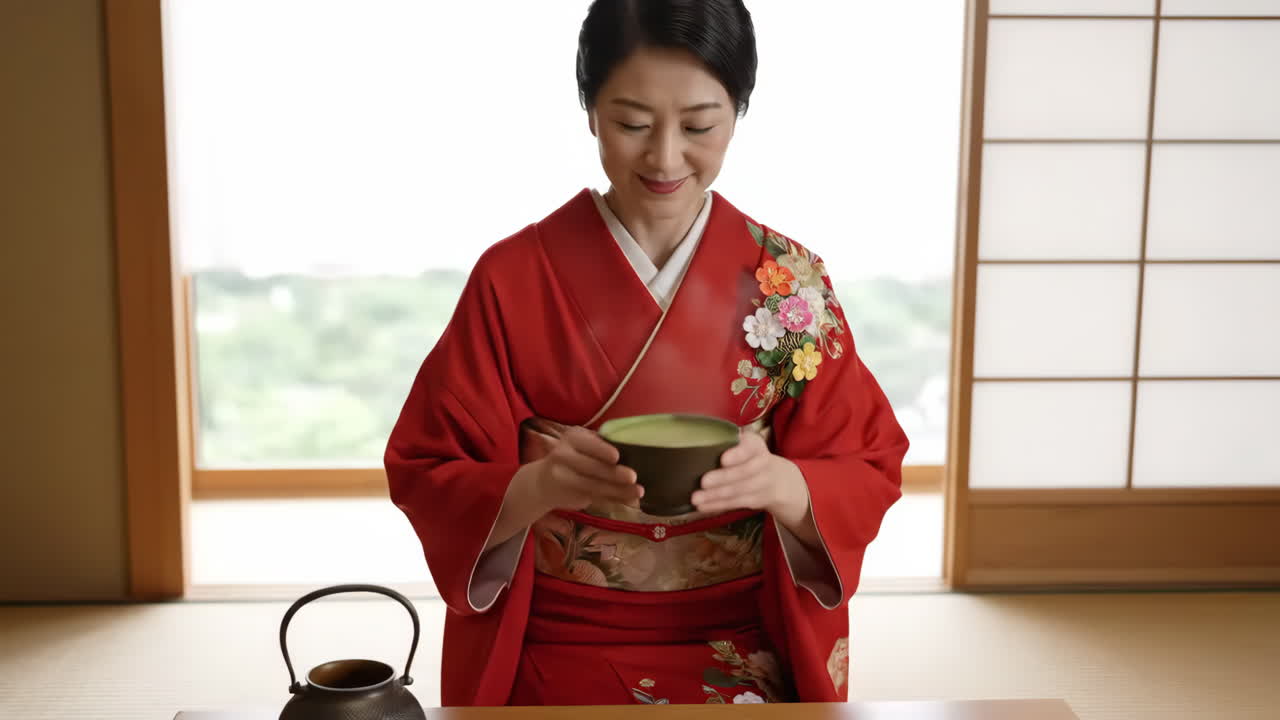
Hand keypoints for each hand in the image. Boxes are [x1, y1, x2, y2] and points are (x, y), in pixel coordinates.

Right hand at [530, 427, 642, 511]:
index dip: (601, 450)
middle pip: (592, 466)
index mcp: (572, 438)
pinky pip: (595, 498)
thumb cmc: (573, 458)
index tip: (616, 456)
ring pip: (595, 485)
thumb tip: (635, 451)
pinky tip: (628, 500)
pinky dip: (614, 499)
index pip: (587, 444)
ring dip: (619, 490)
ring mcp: (565, 478)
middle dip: (614, 473)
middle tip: (633, 476)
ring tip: (638, 491)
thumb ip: (602, 447)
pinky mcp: (571, 496)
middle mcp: (564, 455)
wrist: (543, 483)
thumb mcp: (583, 445)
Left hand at [691, 431, 808, 527]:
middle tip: (703, 482)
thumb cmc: (747, 457)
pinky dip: (717, 505)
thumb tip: (694, 445)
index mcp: (755, 445)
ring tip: (696, 498)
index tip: (723, 460)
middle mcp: (762, 463)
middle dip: (722, 478)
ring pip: (738, 490)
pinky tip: (702, 506)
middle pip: (743, 472)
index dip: (737, 454)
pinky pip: (735, 503)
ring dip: (716, 495)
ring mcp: (761, 484)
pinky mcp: (755, 500)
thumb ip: (725, 443)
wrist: (777, 480)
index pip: (749, 448)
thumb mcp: (743, 444)